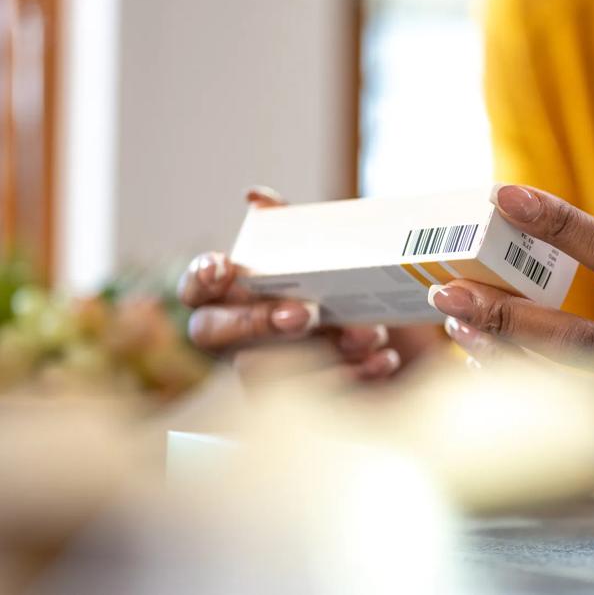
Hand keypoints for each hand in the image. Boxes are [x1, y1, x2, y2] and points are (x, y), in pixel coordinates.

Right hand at [178, 187, 400, 380]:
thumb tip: (256, 197)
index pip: (195, 289)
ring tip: (367, 333)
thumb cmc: (339, 287)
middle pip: (214, 333)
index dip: (201, 278)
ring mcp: (263, 372)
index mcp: (232, 295)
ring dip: (318, 350)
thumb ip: (288, 228)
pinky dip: (357, 375)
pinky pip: (312, 401)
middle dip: (256, 322)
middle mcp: (237, 336)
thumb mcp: (322, 253)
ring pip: (264, 371)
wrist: (391, 327)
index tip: (224, 267)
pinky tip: (384, 359)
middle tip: (304, 314)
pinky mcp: (300, 404)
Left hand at [429, 158, 593, 377]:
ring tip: (454, 323)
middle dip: (507, 311)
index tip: (505, 196)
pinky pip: (563, 426)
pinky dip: (520, 394)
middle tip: (449, 290)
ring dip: (502, 353)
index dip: (562, 226)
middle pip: (576, 334)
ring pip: (561, 385)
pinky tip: (481, 366)